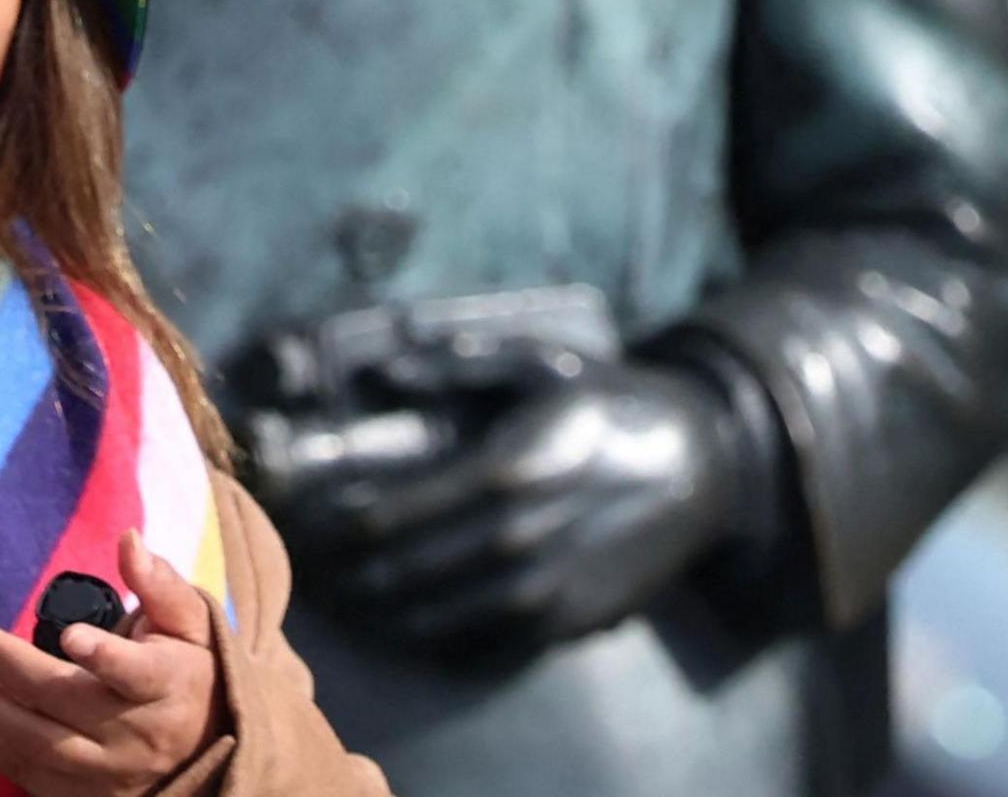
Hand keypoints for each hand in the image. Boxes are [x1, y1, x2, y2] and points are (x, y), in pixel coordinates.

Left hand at [0, 530, 224, 795]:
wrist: (201, 753)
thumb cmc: (189, 673)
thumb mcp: (190, 625)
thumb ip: (159, 585)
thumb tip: (128, 540)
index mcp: (167, 685)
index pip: (136, 673)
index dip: (104, 656)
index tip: (71, 635)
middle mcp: (133, 734)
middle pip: (61, 697)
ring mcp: (102, 770)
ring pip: (32, 738)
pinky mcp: (77, 793)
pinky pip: (20, 770)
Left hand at [294, 360, 741, 651]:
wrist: (701, 464)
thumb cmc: (608, 402)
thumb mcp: (542, 363)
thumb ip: (459, 363)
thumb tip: (384, 370)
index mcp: (508, 467)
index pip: (393, 515)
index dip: (336, 527)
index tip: (306, 522)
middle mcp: (521, 536)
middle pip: (403, 573)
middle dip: (345, 576)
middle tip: (310, 569)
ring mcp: (545, 588)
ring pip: (434, 618)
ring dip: (379, 614)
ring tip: (345, 600)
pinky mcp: (566, 622)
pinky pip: (480, 644)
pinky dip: (433, 639)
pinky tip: (405, 622)